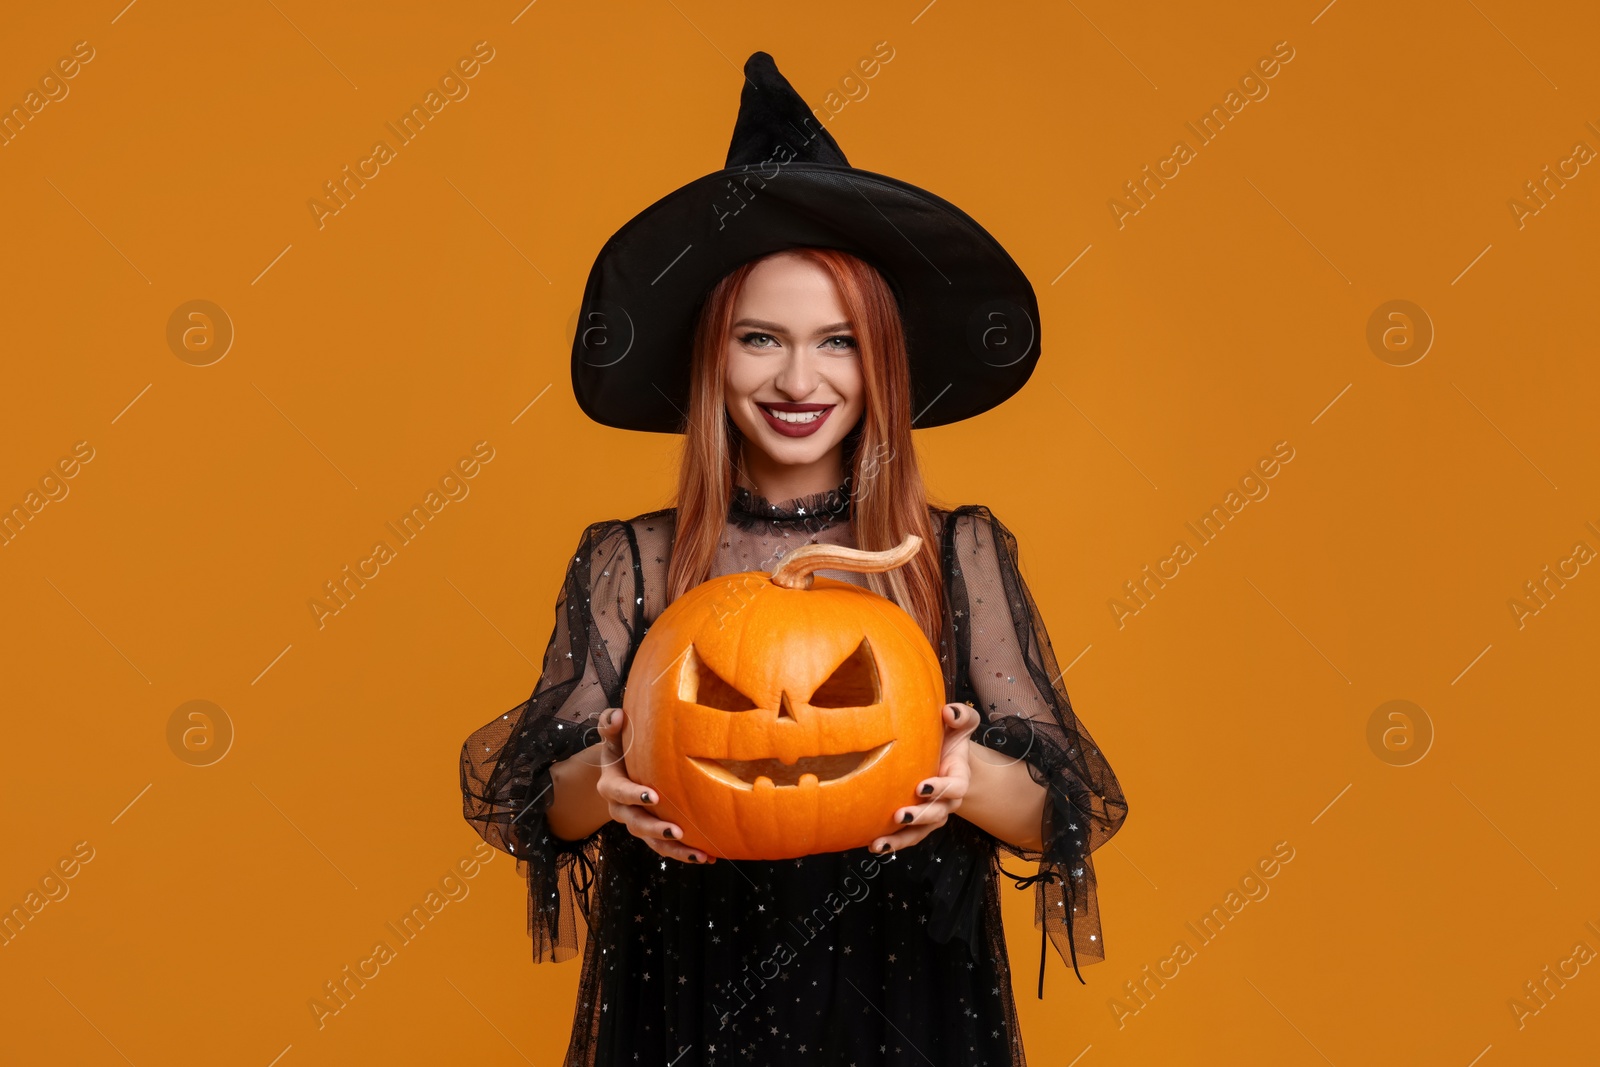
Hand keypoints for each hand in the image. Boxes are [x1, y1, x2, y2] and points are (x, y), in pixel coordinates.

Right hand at [593, 708, 715, 864]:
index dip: (633, 796)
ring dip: (675, 850)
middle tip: (676, 831)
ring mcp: (638, 823)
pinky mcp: (652, 833)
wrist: (622, 769)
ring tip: (698, 855)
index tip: (652, 796)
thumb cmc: (621, 747)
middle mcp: (621, 810)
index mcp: (610, 786)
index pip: (618, 792)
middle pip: (636, 824)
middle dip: (655, 830)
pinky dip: (685, 853)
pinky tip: (707, 857)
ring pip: (653, 843)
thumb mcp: (612, 735)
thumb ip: (609, 724)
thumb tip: (617, 715)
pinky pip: (666, 848)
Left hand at [870, 702, 980, 854]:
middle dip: (920, 816)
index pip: (955, 787)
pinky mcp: (917, 822)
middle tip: (900, 815)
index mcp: (959, 777)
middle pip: (937, 814)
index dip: (941, 789)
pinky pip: (907, 837)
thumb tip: (950, 712)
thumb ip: (961, 716)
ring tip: (880, 843)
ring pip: (921, 832)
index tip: (922, 786)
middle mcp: (948, 800)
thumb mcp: (959, 724)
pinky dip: (892, 843)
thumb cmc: (949, 738)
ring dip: (901, 839)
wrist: (944, 756)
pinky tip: (874, 845)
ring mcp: (932, 813)